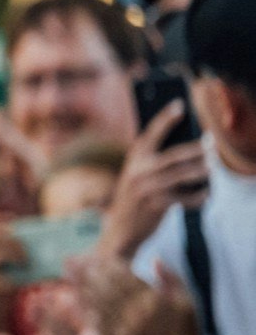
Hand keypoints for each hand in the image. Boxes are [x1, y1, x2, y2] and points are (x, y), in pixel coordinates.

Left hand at [71, 254, 203, 334]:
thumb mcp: (187, 304)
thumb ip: (171, 279)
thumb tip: (154, 258)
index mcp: (156, 301)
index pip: (125, 276)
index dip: (105, 264)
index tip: (92, 255)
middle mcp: (139, 314)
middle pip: (106, 287)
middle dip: (86, 271)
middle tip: (69, 259)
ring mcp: (126, 331)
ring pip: (98, 303)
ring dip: (80, 286)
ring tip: (67, 274)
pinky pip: (96, 324)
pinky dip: (84, 310)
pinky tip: (73, 299)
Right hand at [101, 102, 207, 258]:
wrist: (120, 230)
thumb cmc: (136, 197)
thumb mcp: (138, 174)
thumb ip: (155, 159)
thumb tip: (192, 147)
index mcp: (134, 158)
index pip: (151, 133)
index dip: (165, 118)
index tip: (180, 104)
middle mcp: (138, 171)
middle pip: (173, 155)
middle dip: (195, 148)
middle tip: (212, 143)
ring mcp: (146, 189)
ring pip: (181, 176)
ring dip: (201, 171)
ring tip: (213, 168)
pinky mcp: (155, 206)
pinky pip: (184, 197)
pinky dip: (198, 196)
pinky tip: (206, 193)